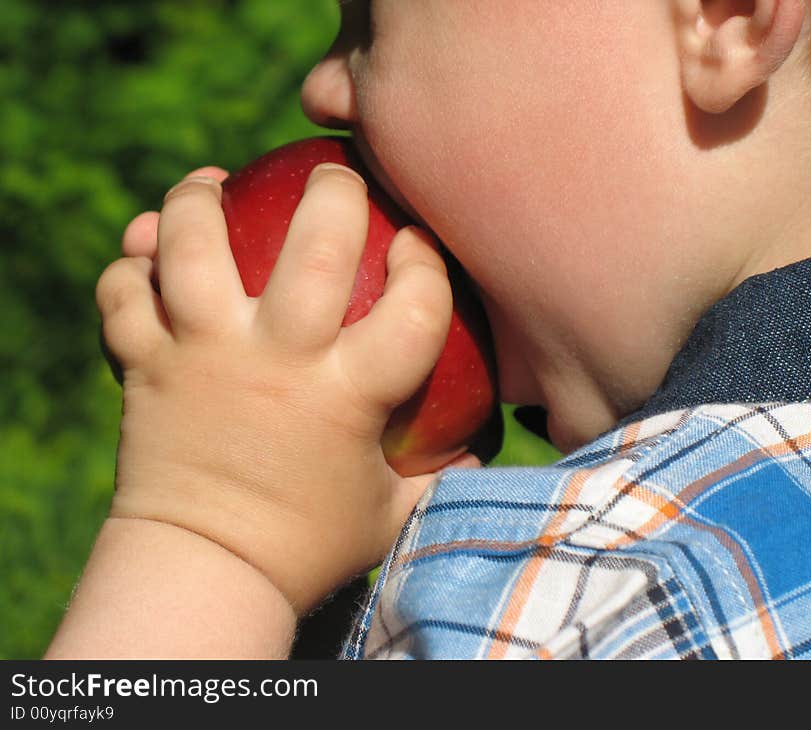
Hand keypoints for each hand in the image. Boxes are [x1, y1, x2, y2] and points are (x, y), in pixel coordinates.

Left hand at [97, 163, 454, 613]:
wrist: (206, 573)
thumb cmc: (308, 544)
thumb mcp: (390, 512)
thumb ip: (437, 472)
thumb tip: (479, 447)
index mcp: (348, 394)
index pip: (416, 304)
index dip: (428, 263)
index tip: (417, 247)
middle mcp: (276, 359)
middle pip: (316, 243)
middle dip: (335, 190)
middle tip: (335, 176)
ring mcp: (203, 355)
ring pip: (193, 244)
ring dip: (201, 202)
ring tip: (213, 187)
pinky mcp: (145, 366)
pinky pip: (124, 294)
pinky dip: (129, 266)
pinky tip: (145, 251)